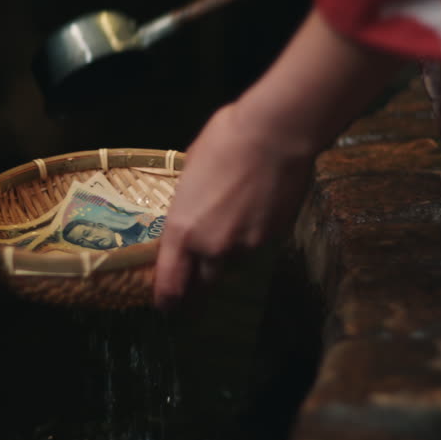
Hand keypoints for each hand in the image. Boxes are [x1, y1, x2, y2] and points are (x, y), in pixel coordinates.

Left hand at [153, 103, 315, 309]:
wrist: (276, 135)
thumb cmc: (225, 140)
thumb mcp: (191, 169)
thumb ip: (188, 201)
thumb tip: (192, 206)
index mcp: (183, 230)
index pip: (170, 282)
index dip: (166, 298)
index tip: (165, 305)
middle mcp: (213, 246)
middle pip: (203, 282)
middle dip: (198, 282)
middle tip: (195, 277)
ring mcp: (246, 245)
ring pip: (232, 263)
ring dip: (226, 257)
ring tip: (229, 229)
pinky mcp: (273, 237)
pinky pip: (254, 246)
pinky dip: (250, 239)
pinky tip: (253, 214)